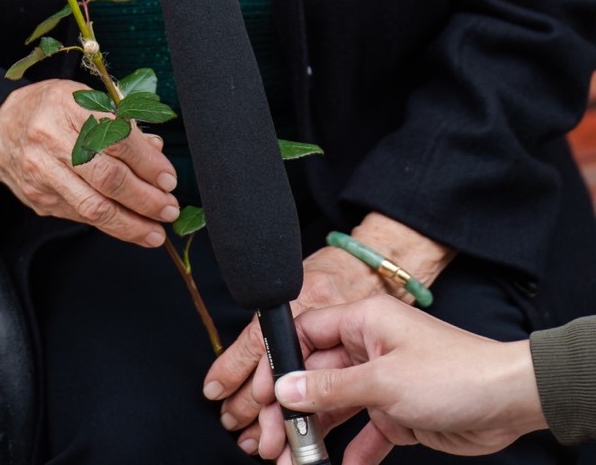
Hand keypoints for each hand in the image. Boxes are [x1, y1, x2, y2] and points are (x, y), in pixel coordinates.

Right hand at [0, 78, 179, 245]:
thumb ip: (121, 123)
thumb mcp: (84, 99)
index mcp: (67, 105)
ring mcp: (42, 172)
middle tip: (168, 209)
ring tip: (155, 231)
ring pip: (93, 207)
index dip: (148, 163)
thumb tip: (156, 152)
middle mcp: (51, 139)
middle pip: (108, 177)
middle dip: (145, 199)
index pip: (117, 138)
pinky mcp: (38, 198)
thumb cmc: (51, 109)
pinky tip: (130, 227)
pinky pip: (80, 216)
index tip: (168, 179)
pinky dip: (109, 225)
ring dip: (131, 224)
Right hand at [251, 299, 545, 464]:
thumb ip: (331, 387)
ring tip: (293, 461)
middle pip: (317, 375)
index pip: (306, 334)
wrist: (509, 401)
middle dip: (293, 409)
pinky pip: (365, 432)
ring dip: (317, 434)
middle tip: (272, 440)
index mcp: (364, 321)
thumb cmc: (453, 373)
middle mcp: (370, 347)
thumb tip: (286, 389)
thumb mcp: (383, 381)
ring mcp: (384, 381)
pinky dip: (351, 450)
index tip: (262, 395)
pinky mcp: (400, 412)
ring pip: (337, 407)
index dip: (281, 363)